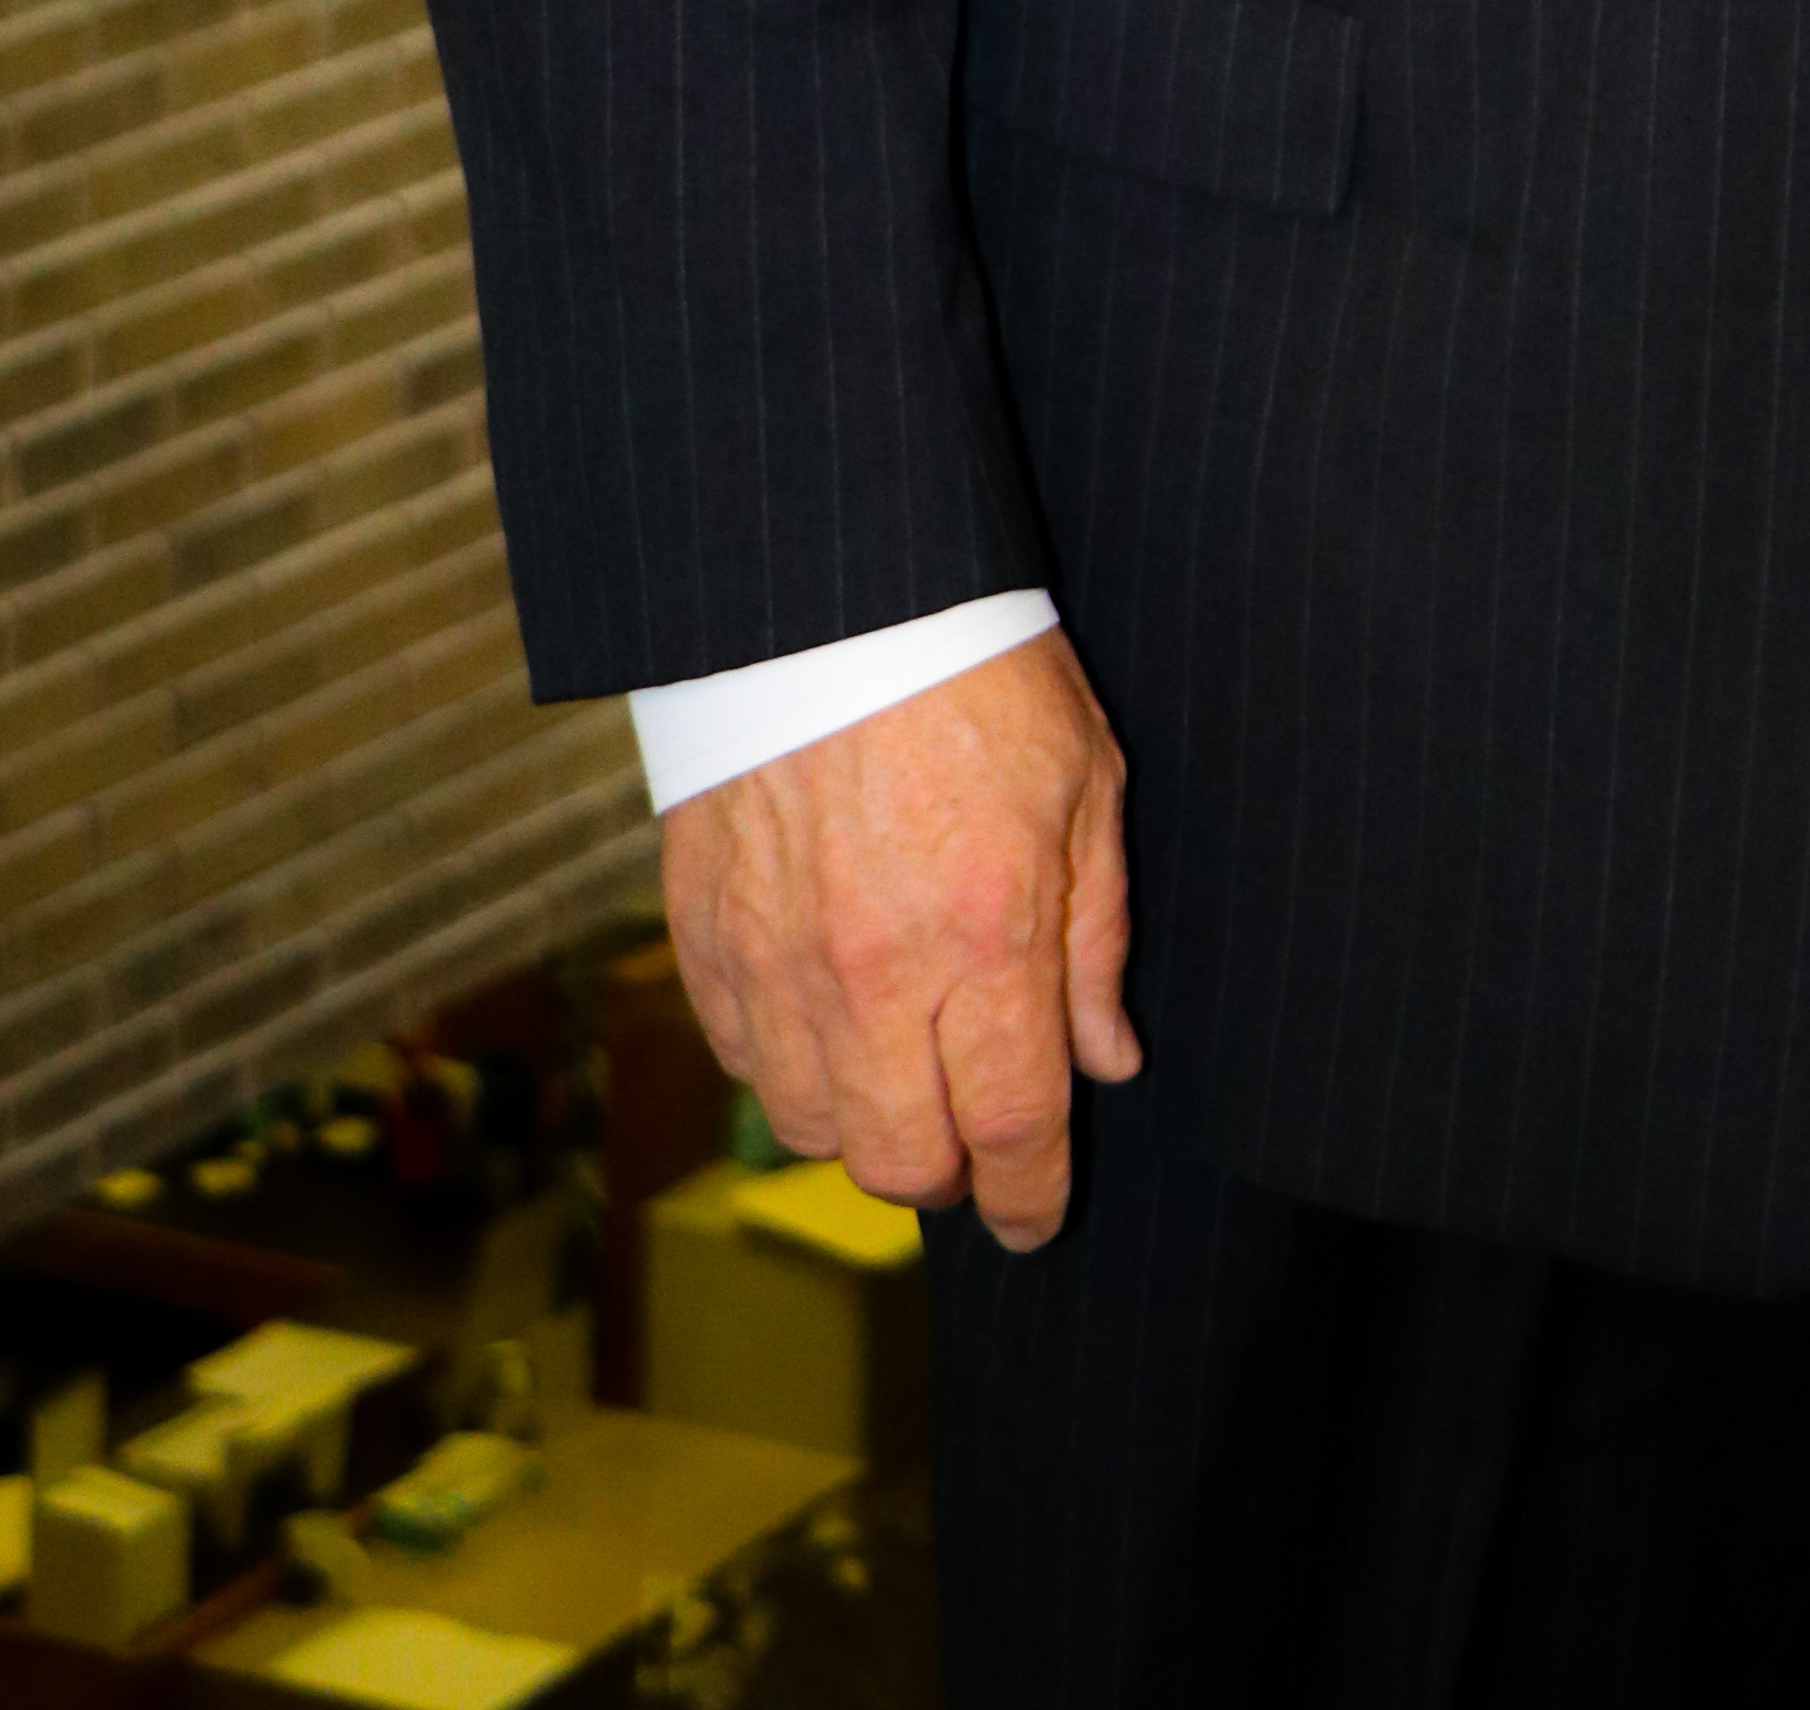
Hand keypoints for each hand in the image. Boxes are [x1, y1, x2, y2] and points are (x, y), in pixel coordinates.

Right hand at [661, 628, 1139, 1251]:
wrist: (831, 591)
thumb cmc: (978, 670)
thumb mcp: (1086, 783)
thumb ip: (1095, 934)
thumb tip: (1105, 1059)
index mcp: (986, 937)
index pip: (1010, 1128)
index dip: (1029, 1196)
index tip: (1037, 1217)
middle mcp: (875, 972)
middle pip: (899, 1161)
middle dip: (947, 1176)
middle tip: (975, 1144)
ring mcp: (777, 960)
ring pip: (810, 1125)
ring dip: (863, 1121)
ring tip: (901, 1065)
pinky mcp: (704, 932)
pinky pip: (740, 1057)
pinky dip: (786, 1063)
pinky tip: (826, 1016)